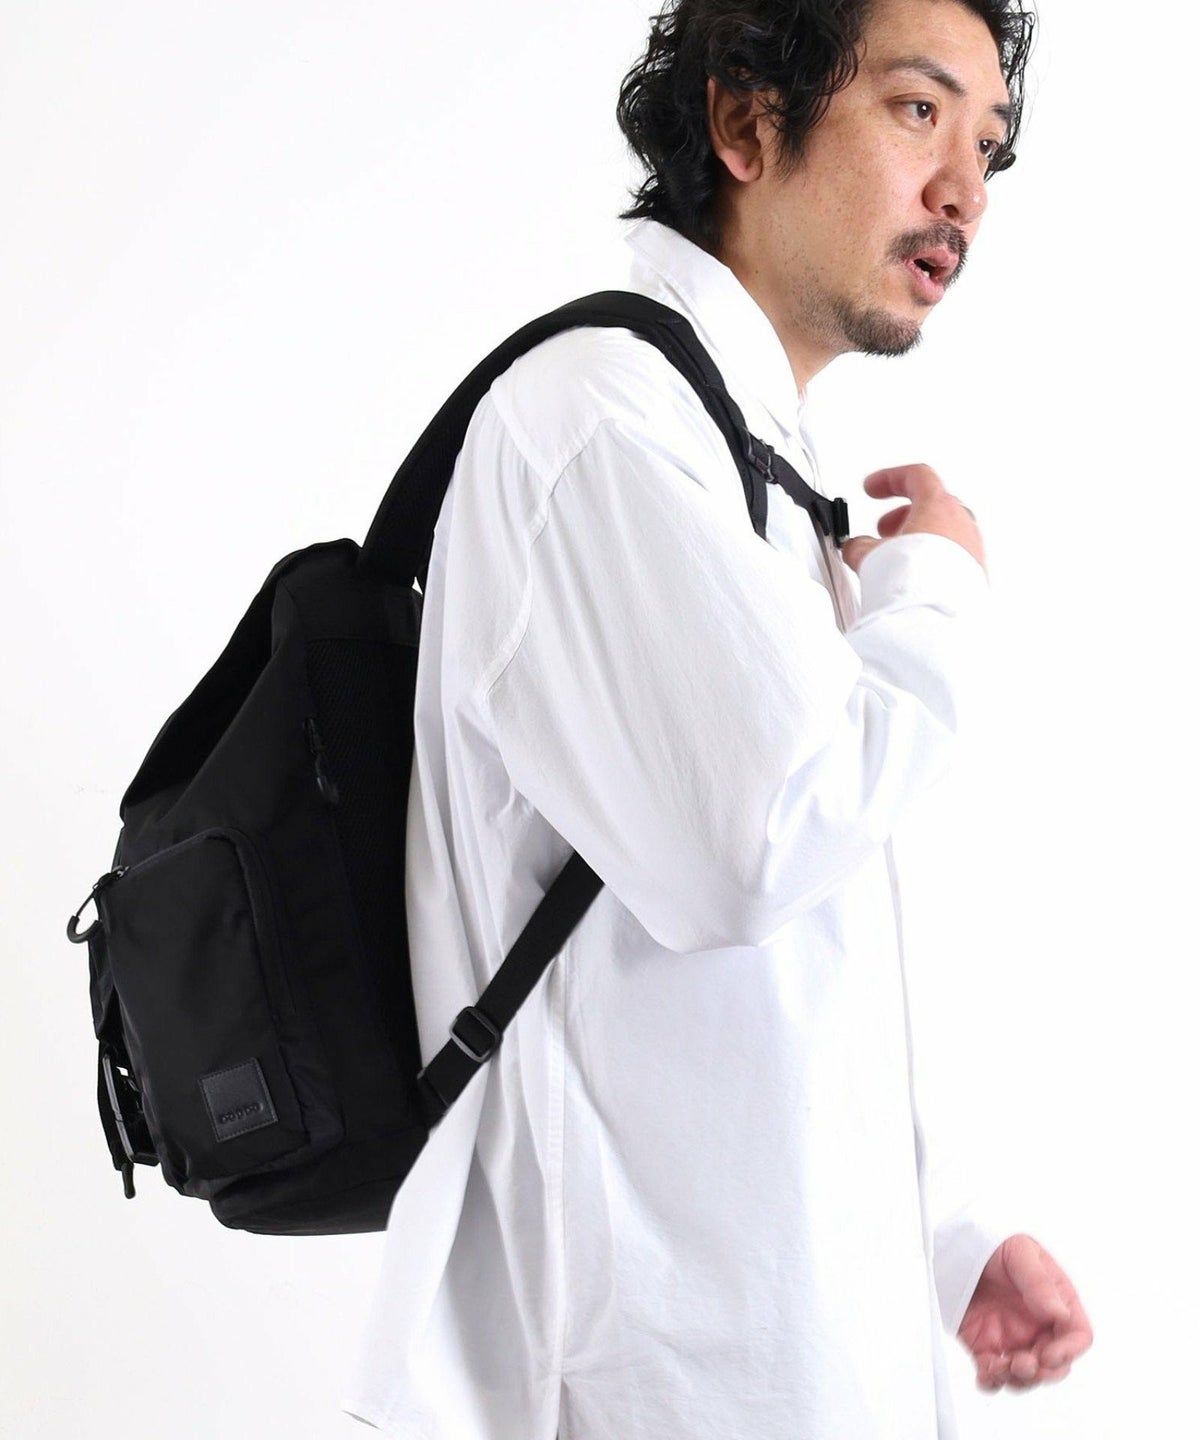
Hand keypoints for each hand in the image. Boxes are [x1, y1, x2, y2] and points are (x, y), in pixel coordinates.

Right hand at [840, 463, 986, 576]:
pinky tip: (913, 579)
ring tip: (896, 559)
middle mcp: (963, 524)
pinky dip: (932, 562)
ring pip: (944, 534)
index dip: (888, 479)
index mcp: (939, 506)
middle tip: (884, 528)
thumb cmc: (913, 583)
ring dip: (918, 540)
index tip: (873, 487)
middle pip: (933, 505)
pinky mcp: (975, 576)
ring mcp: (973, 550)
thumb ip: (860, 544)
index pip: (916, 476)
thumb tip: (855, 548)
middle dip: (904, 515)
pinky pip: (952, 559)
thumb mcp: (870, 556)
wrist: (936, 618)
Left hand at [958, 1233, 1092, 1390]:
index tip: (1048, 1355)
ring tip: (999, 1366)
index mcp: (1056, 1303)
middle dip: (1043, 1373)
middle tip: (1022, 1364)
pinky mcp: (986, 1347)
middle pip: (1055, 1364)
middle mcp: (1039, 1326)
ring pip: (1027, 1376)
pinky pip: (994, 1374)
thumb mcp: (1020, 1253)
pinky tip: (986, 1373)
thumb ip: (1039, 1282)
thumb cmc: (994, 1243)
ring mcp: (1014, 1339)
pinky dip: (992, 1381)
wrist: (956, 1246)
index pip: (1077, 1335)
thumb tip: (1059, 1313)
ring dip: (1017, 1380)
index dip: (1068, 1351)